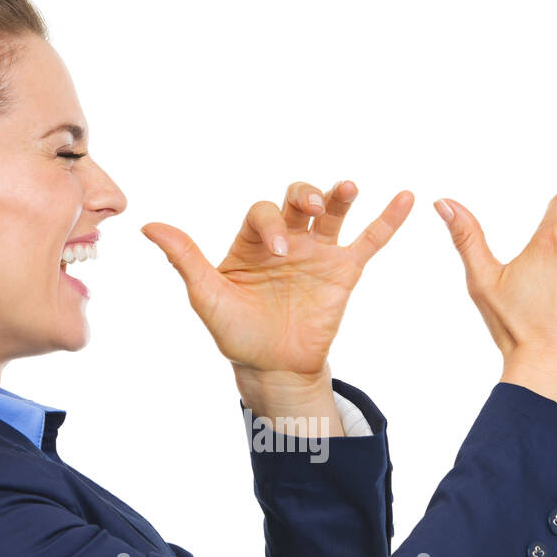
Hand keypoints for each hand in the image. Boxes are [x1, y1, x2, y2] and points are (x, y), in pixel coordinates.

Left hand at [142, 180, 413, 376]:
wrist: (273, 368)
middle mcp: (286, 240)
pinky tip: (407, 198)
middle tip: (311, 207)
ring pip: (332, 212)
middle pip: (297, 200)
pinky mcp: (344, 272)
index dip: (272, 224)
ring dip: (339, 194)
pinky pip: (369, 241)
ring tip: (346, 188)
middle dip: (305, 196)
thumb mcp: (208, 297)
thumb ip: (185, 259)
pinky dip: (388, 220)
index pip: (263, 214)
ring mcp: (317, 254)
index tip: (278, 251)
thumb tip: (149, 225)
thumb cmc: (237, 334)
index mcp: (252, 242)